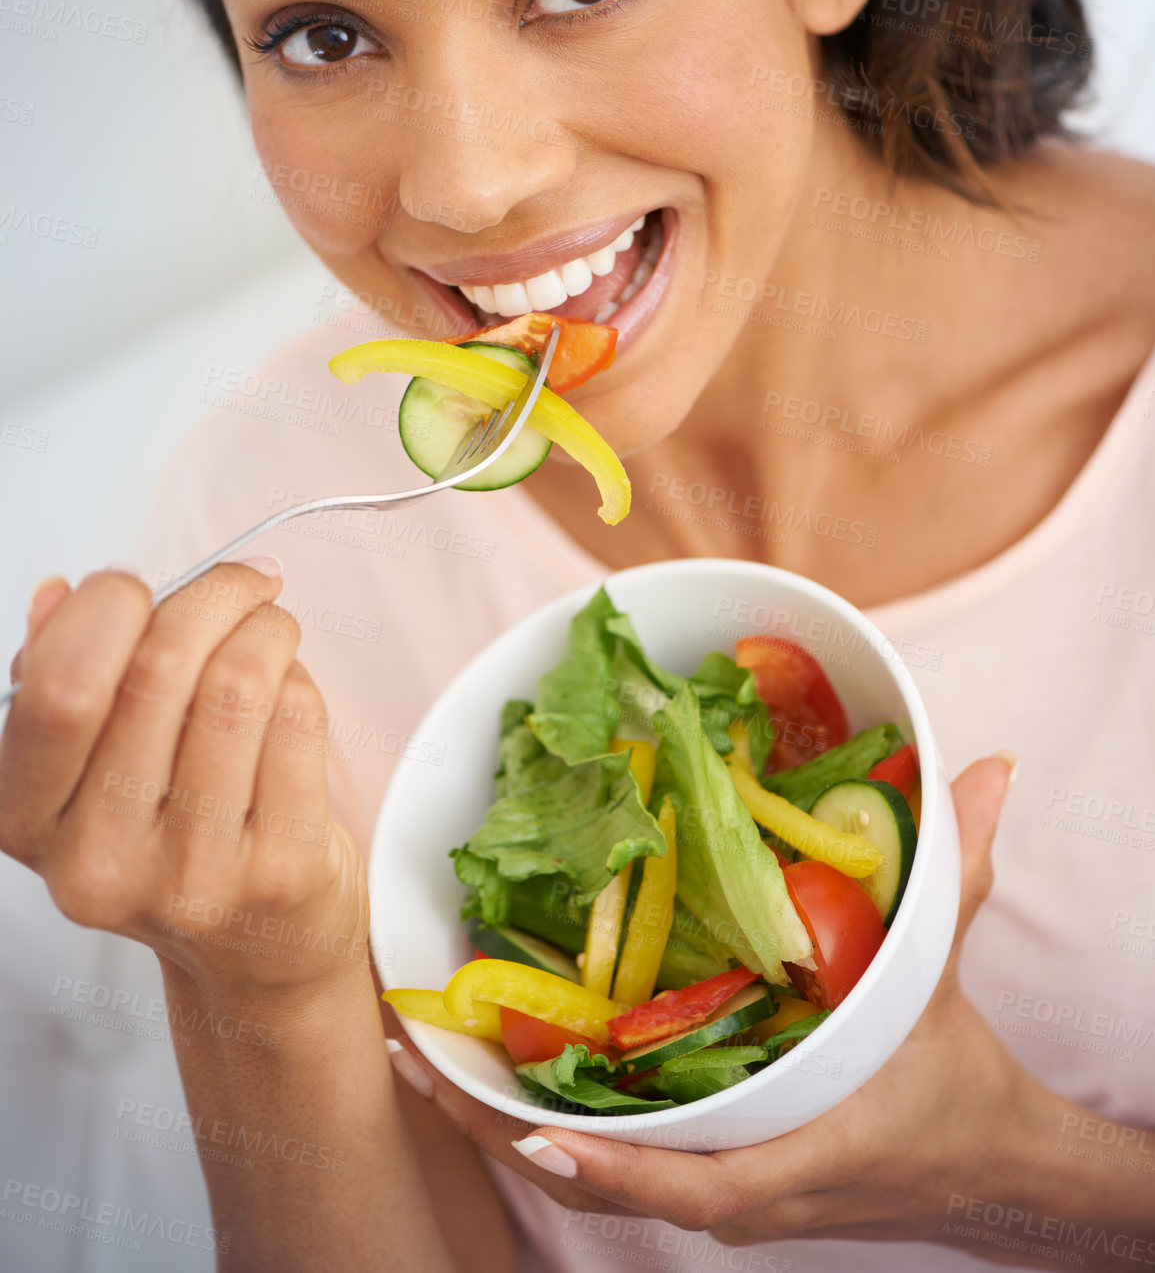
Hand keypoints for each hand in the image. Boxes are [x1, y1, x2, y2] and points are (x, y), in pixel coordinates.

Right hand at [0, 564, 368, 996]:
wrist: (258, 956)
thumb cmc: (172, 837)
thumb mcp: (88, 776)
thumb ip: (62, 681)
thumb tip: (59, 595)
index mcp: (30, 822)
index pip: (58, 690)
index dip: (106, 608)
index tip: (138, 586)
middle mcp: (101, 860)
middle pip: (160, 667)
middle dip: (211, 596)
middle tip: (243, 584)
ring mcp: (195, 874)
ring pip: (238, 684)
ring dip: (266, 628)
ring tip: (271, 629)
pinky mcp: (280, 871)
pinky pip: (298, 720)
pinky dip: (300, 679)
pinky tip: (290, 690)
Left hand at [394, 755, 1034, 1245]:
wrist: (974, 1162)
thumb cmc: (948, 1079)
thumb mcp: (942, 971)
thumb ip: (955, 870)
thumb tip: (983, 766)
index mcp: (791, 1153)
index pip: (687, 1181)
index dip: (606, 1163)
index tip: (530, 1127)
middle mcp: (737, 1186)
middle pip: (599, 1179)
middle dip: (503, 1124)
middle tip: (418, 1054)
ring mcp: (711, 1189)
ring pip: (587, 1174)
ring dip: (503, 1121)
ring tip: (421, 1054)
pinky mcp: (696, 1174)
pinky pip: (604, 1158)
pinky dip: (542, 1119)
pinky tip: (483, 1069)